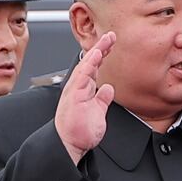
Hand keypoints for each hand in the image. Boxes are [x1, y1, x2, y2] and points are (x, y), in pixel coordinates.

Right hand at [54, 33, 115, 160]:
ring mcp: (76, 90)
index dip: (103, 54)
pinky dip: (89, 64)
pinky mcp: (75, 95)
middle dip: (101, 48)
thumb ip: (102, 100)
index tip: (112, 43)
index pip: (95, 67)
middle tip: (112, 35)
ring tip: (105, 40)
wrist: (70, 144)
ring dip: (96, 51)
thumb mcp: (98, 113)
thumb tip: (108, 89)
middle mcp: (79, 87)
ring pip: (86, 65)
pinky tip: (96, 54)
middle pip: (91, 62)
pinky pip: (82, 75)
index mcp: (84, 90)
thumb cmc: (80, 131)